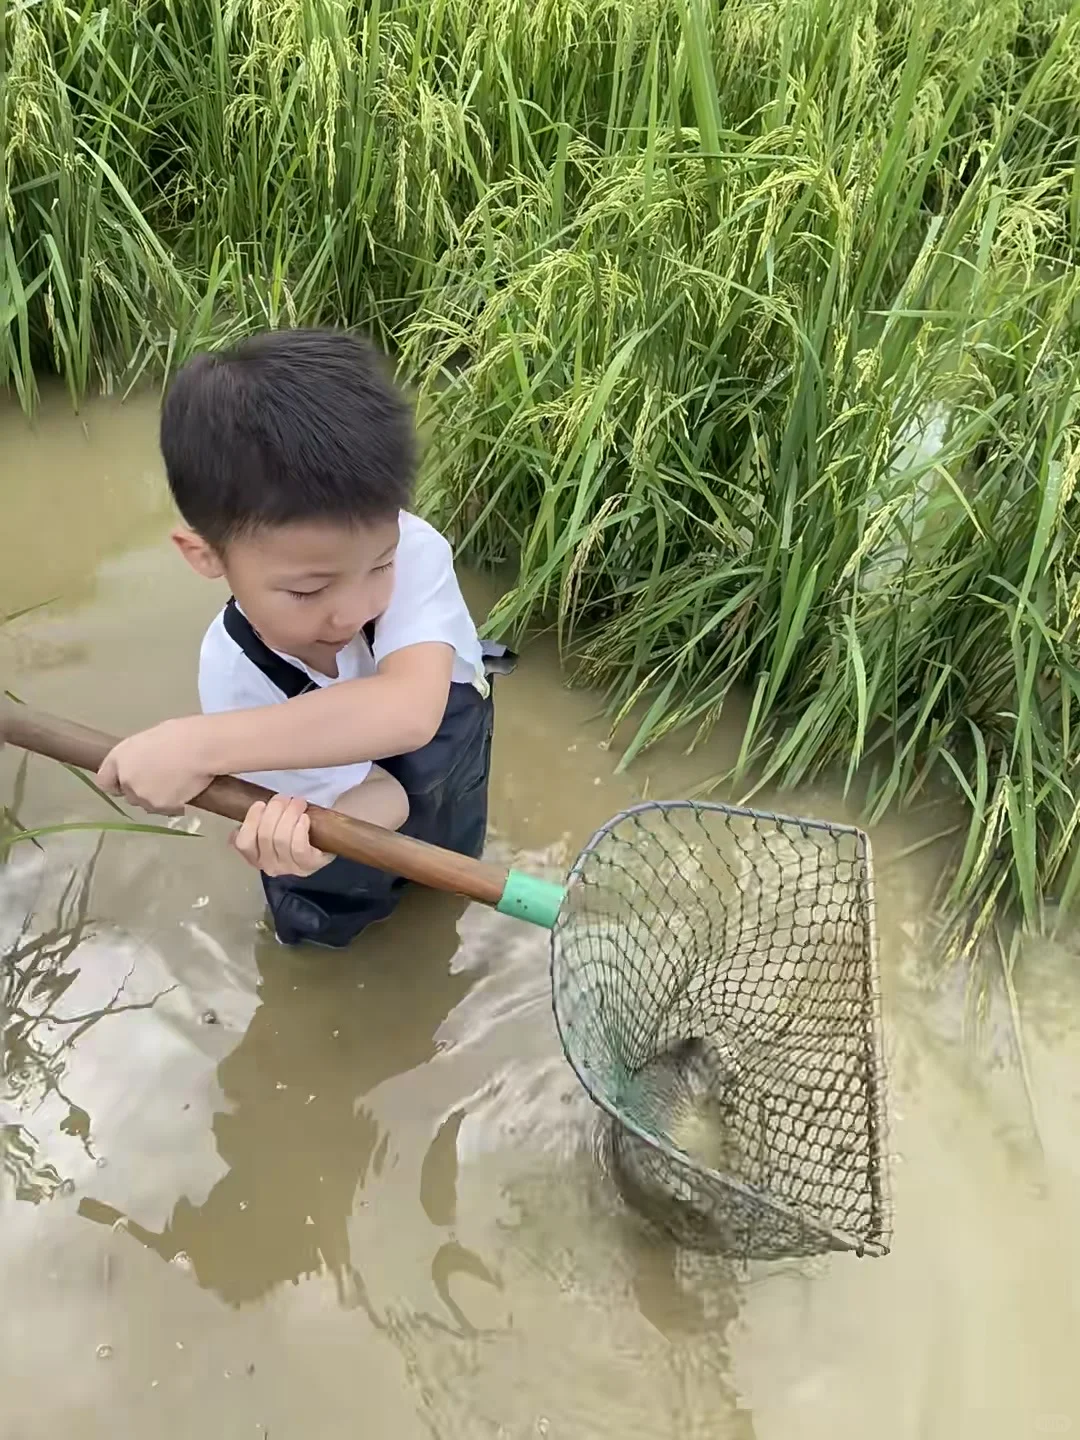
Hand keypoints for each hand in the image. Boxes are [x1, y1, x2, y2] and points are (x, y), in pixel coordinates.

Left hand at [96, 718, 215, 814]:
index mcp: (120, 757)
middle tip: (163, 780)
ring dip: (158, 798)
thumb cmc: (182, 734)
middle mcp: (126, 779)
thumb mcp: (151, 739)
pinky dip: (175, 804)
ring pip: (147, 804)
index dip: (117, 784)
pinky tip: (187, 791)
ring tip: (178, 784)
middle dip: (142, 790)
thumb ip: (140, 756)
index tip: (130, 782)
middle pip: (129, 794)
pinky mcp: (160, 806)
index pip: (104, 782)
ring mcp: (142, 795)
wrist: (201, 748)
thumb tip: (146, 764)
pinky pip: (166, 810)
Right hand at [230, 795, 331, 877]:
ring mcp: (289, 867)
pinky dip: (300, 829)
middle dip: (274, 810)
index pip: (244, 842)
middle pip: (265, 836)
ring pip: (281, 839)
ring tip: (297, 802)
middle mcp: (269, 865)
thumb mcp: (273, 828)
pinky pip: (299, 847)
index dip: (250, 820)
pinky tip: (305, 818)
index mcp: (255, 856)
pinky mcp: (308, 865)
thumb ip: (259, 820)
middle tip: (284, 798)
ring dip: (289, 815)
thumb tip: (255, 807)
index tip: (260, 804)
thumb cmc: (294, 833)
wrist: (324, 845)